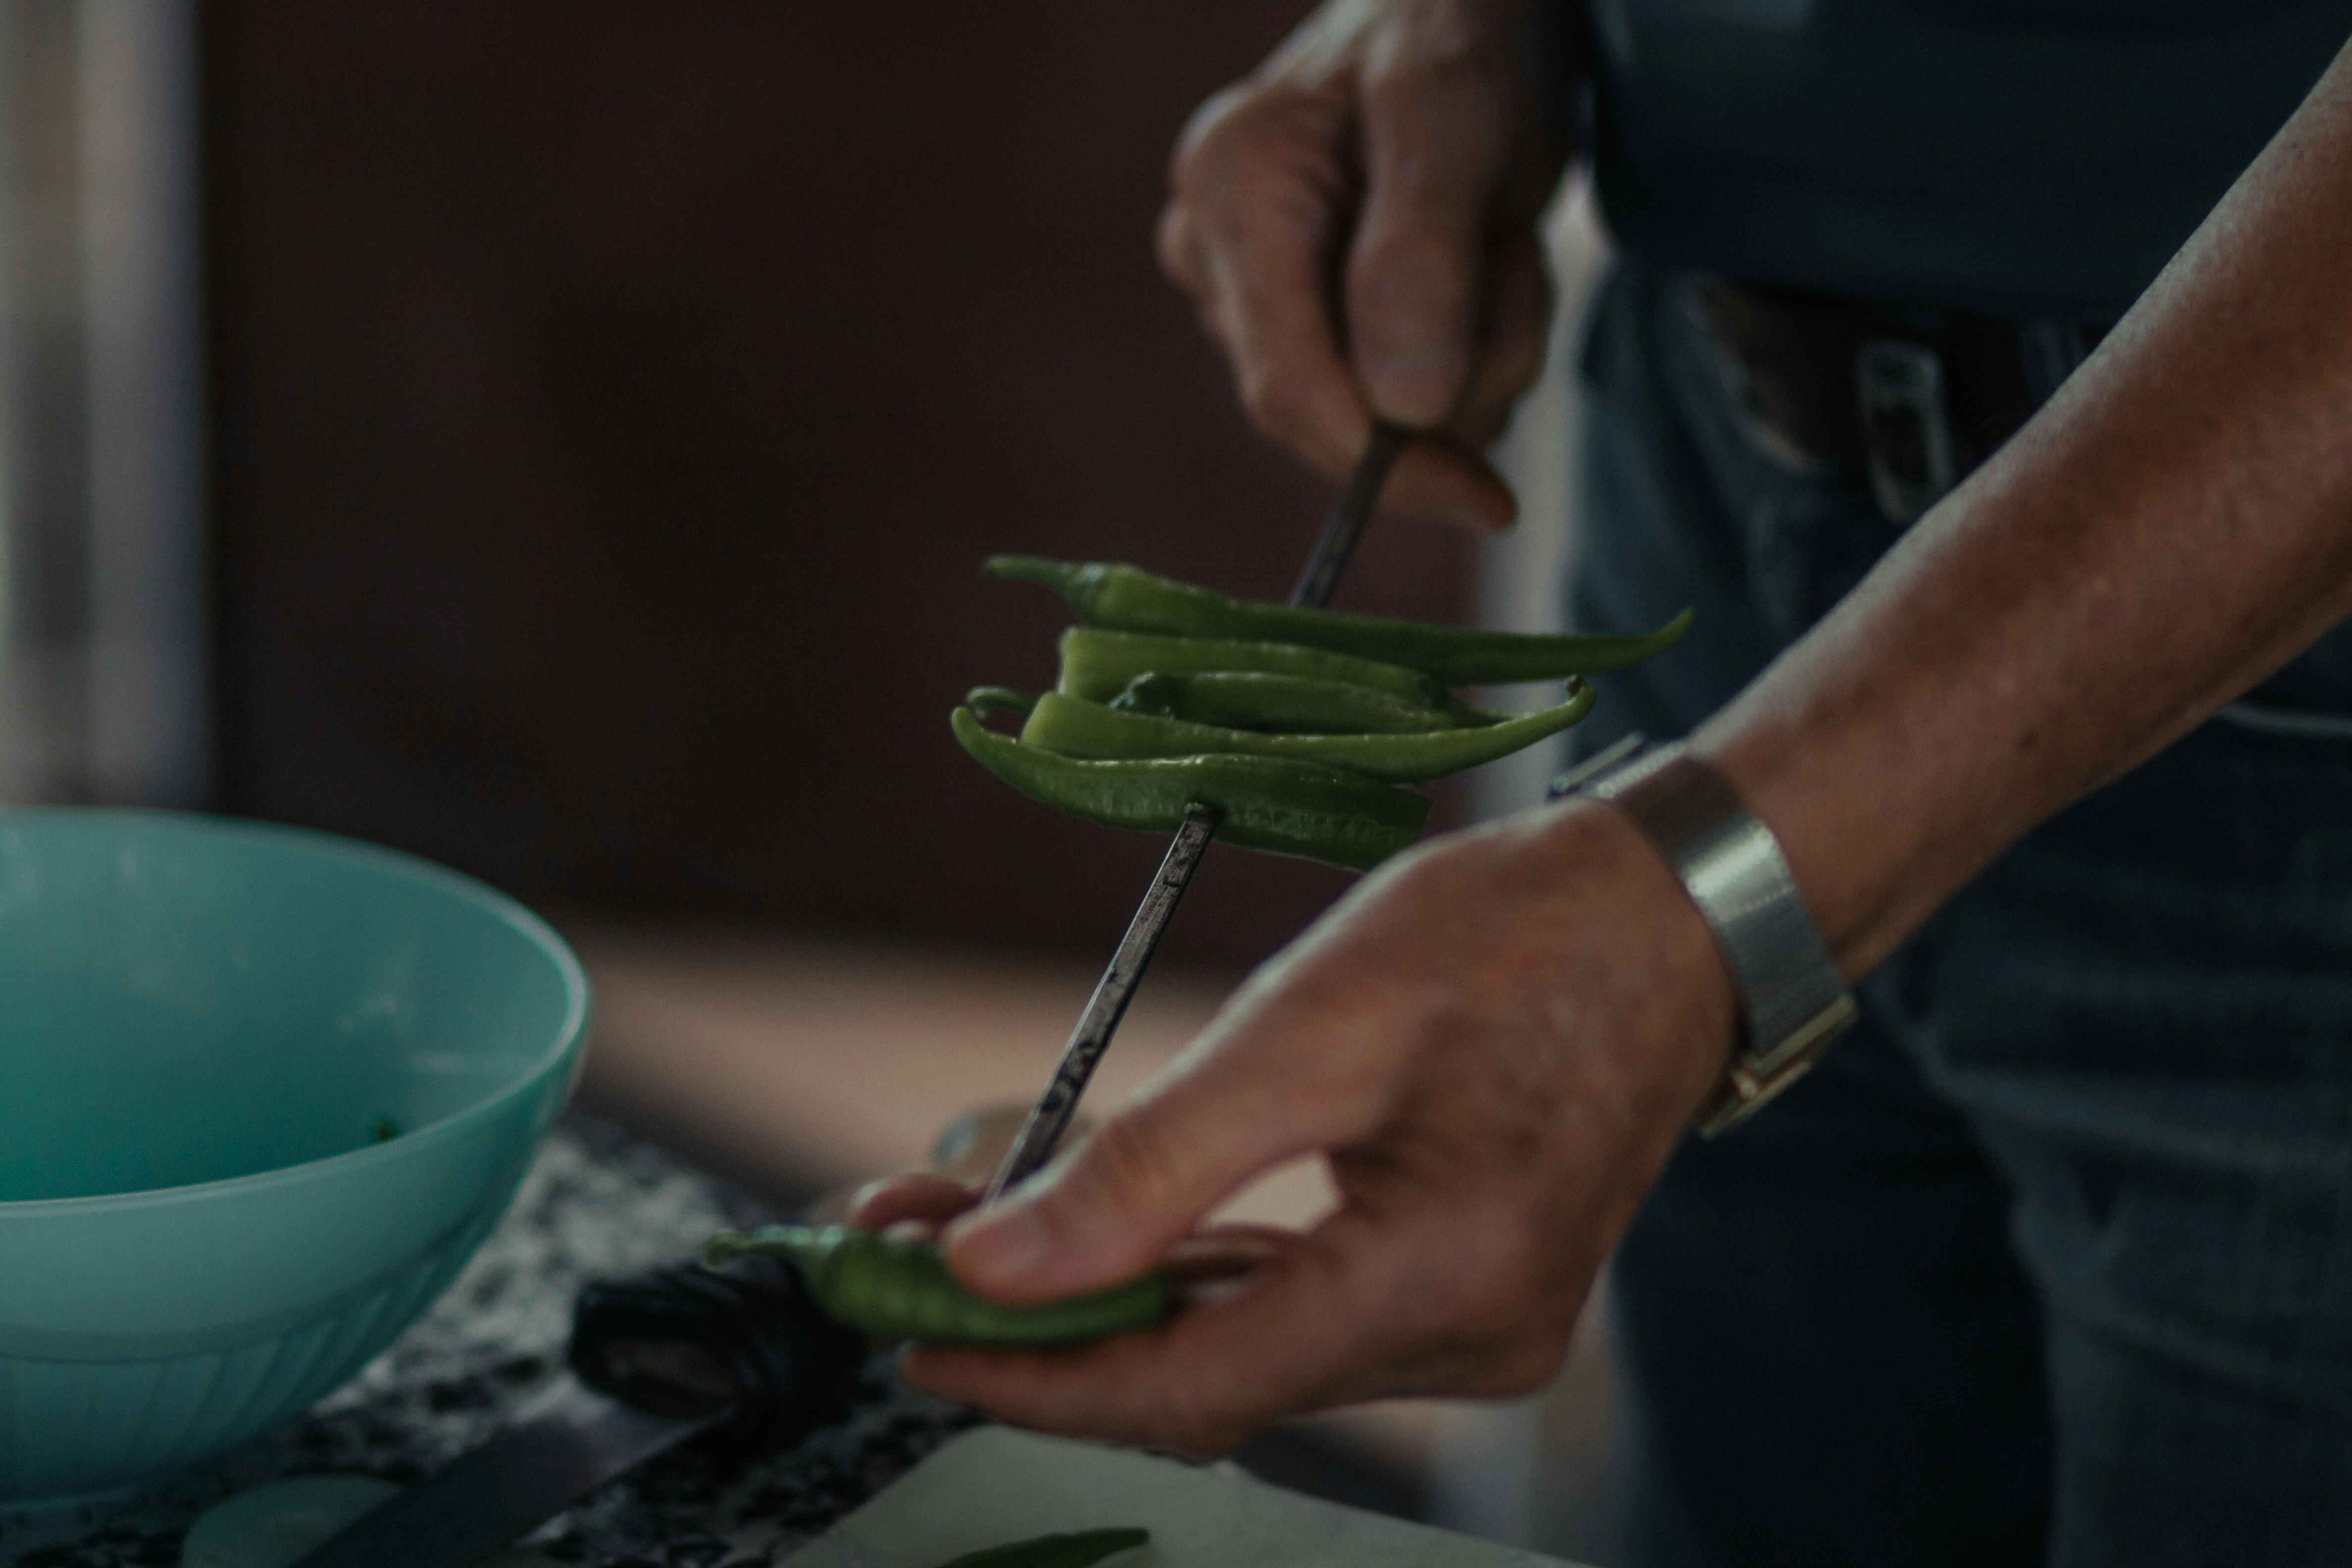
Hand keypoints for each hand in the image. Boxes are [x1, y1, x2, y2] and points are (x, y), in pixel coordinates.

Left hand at [853, 800, 1732, 1454]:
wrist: (1671, 913)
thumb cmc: (1513, 936)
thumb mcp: (1312, 1027)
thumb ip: (1150, 1165)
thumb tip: (992, 1265)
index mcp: (1440, 1281)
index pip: (1187, 1389)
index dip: (1031, 1377)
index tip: (904, 1335)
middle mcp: (1466, 1339)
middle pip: (1206, 1381)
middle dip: (1045, 1328)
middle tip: (904, 1254)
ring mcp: (1475, 1325)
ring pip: (1244, 1353)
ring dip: (1107, 1301)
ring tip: (974, 1231)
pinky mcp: (1466, 1290)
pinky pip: (1297, 1314)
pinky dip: (1191, 1279)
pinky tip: (1109, 1239)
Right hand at [1157, 0, 1574, 530]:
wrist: (1464, 9)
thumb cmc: (1459, 28)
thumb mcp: (1459, 117)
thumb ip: (1422, 255)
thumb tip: (1399, 408)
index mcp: (1231, 188)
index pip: (1290, 386)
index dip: (1387, 461)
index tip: (1488, 500)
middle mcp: (1211, 247)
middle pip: (1331, 411)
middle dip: (1453, 375)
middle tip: (1517, 261)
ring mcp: (1247, 289)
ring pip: (1378, 411)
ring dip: (1478, 352)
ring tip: (1502, 244)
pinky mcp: (1300, 316)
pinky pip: (1395, 393)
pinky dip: (1470, 349)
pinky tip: (1482, 267)